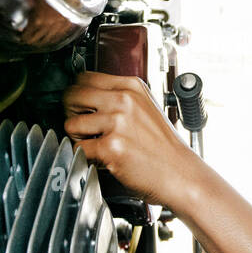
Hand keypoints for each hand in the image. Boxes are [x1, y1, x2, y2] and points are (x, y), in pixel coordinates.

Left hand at [62, 70, 202, 208]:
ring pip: (71, 124)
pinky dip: (85, 157)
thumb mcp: (145, 108)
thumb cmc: (163, 147)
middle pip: (72, 96)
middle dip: (71, 113)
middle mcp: (124, 100)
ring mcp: (117, 122)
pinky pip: (78, 148)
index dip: (78, 94)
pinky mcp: (111, 147)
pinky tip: (101, 158)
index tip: (80, 107)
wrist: (180, 174)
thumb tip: (86, 98)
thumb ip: (119, 98)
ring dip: (77, 137)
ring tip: (95, 145)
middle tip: (82, 127)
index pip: (85, 78)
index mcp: (131, 86)